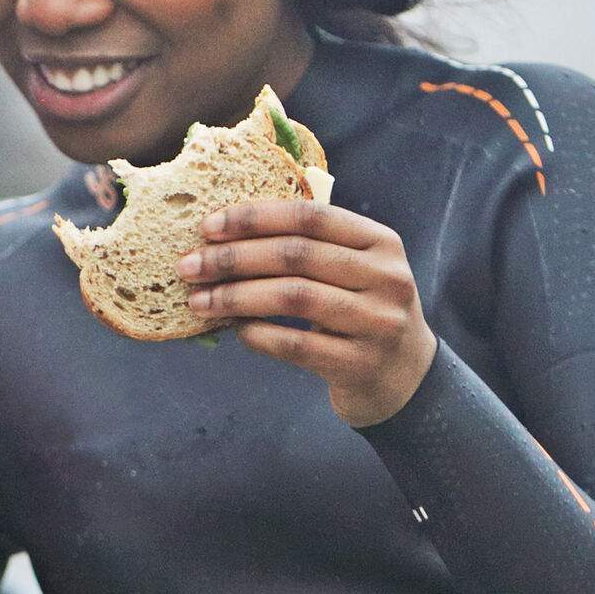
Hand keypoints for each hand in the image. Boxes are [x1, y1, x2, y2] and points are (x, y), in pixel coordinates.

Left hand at [180, 200, 439, 427]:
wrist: (405, 377)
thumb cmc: (361, 310)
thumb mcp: (355, 268)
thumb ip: (311, 246)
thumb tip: (223, 233)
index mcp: (381, 241)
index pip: (310, 216)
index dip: (254, 217)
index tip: (207, 227)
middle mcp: (386, 277)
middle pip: (296, 255)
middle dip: (234, 258)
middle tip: (189, 266)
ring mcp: (377, 322)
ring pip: (293, 298)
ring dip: (237, 297)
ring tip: (199, 301)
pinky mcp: (360, 364)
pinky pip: (296, 344)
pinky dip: (258, 335)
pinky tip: (235, 331)